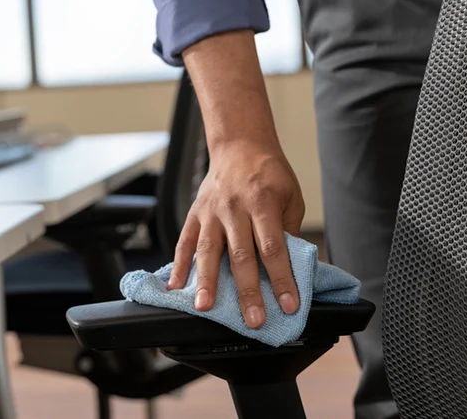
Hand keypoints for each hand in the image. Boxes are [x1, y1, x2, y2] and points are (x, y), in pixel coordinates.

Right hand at [167, 140, 304, 328]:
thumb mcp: (291, 198)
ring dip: (207, 282)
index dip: (281, 279)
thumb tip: (290, 267)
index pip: (273, 248)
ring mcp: (211, 212)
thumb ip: (288, 231)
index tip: (288, 305)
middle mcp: (234, 208)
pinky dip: (179, 265)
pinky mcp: (195, 214)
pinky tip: (175, 287)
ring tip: (205, 307)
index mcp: (262, 203)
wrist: (240, 145)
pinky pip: (185, 242)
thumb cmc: (269, 174)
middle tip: (253, 319)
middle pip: (241, 255)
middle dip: (248, 291)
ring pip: (208, 251)